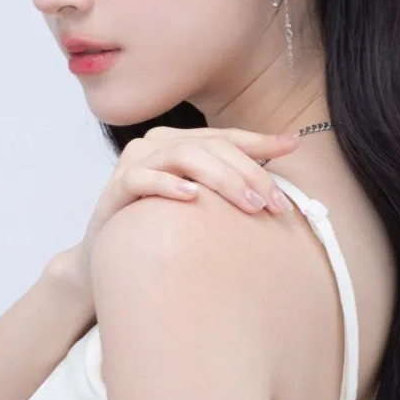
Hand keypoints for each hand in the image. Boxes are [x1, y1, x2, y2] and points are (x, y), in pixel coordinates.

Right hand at [53, 127, 299, 299]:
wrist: (107, 261)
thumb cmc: (161, 229)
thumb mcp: (202, 205)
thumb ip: (232, 187)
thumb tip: (281, 176)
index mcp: (180, 142)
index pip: (226, 137)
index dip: (260, 142)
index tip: (292, 146)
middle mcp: (157, 144)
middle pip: (211, 146)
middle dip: (248, 173)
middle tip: (274, 204)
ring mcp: (134, 163)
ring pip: (183, 155)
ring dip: (221, 178)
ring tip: (248, 204)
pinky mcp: (114, 190)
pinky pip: (141, 179)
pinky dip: (168, 185)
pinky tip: (192, 196)